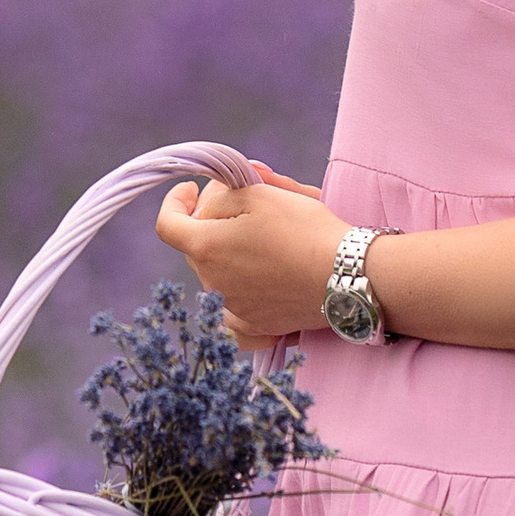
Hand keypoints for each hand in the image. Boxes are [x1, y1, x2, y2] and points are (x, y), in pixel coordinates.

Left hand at [155, 162, 347, 351]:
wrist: (346, 276)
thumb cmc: (304, 230)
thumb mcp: (261, 194)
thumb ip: (225, 192)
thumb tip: (210, 195)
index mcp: (206, 247)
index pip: (168, 224)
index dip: (175, 202)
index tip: (190, 188)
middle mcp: (211, 282)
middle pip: (196, 247)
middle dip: (210, 222)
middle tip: (243, 205)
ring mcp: (232, 308)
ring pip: (216, 275)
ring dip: (229, 255)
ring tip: (266, 240)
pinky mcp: (254, 327)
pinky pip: (231, 316)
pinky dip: (235, 301)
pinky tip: (247, 290)